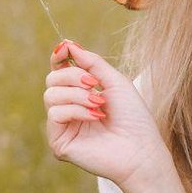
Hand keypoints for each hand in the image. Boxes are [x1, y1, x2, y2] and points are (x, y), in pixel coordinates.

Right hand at [43, 40, 168, 187]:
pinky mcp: (59, 142)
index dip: (59, 57)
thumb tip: (68, 44)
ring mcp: (63, 126)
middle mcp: (69, 109)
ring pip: (51, 95)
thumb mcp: (114, 81)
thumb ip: (92, 62)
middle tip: (95, 84)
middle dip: (73, 76)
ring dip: (78, 95)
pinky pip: (55, 114)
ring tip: (99, 104)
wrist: (141, 148)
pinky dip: (76, 111)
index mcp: (81, 94)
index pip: (59, 71)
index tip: (65, 48)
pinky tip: (96, 117)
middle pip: (52, 79)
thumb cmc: (133, 116)